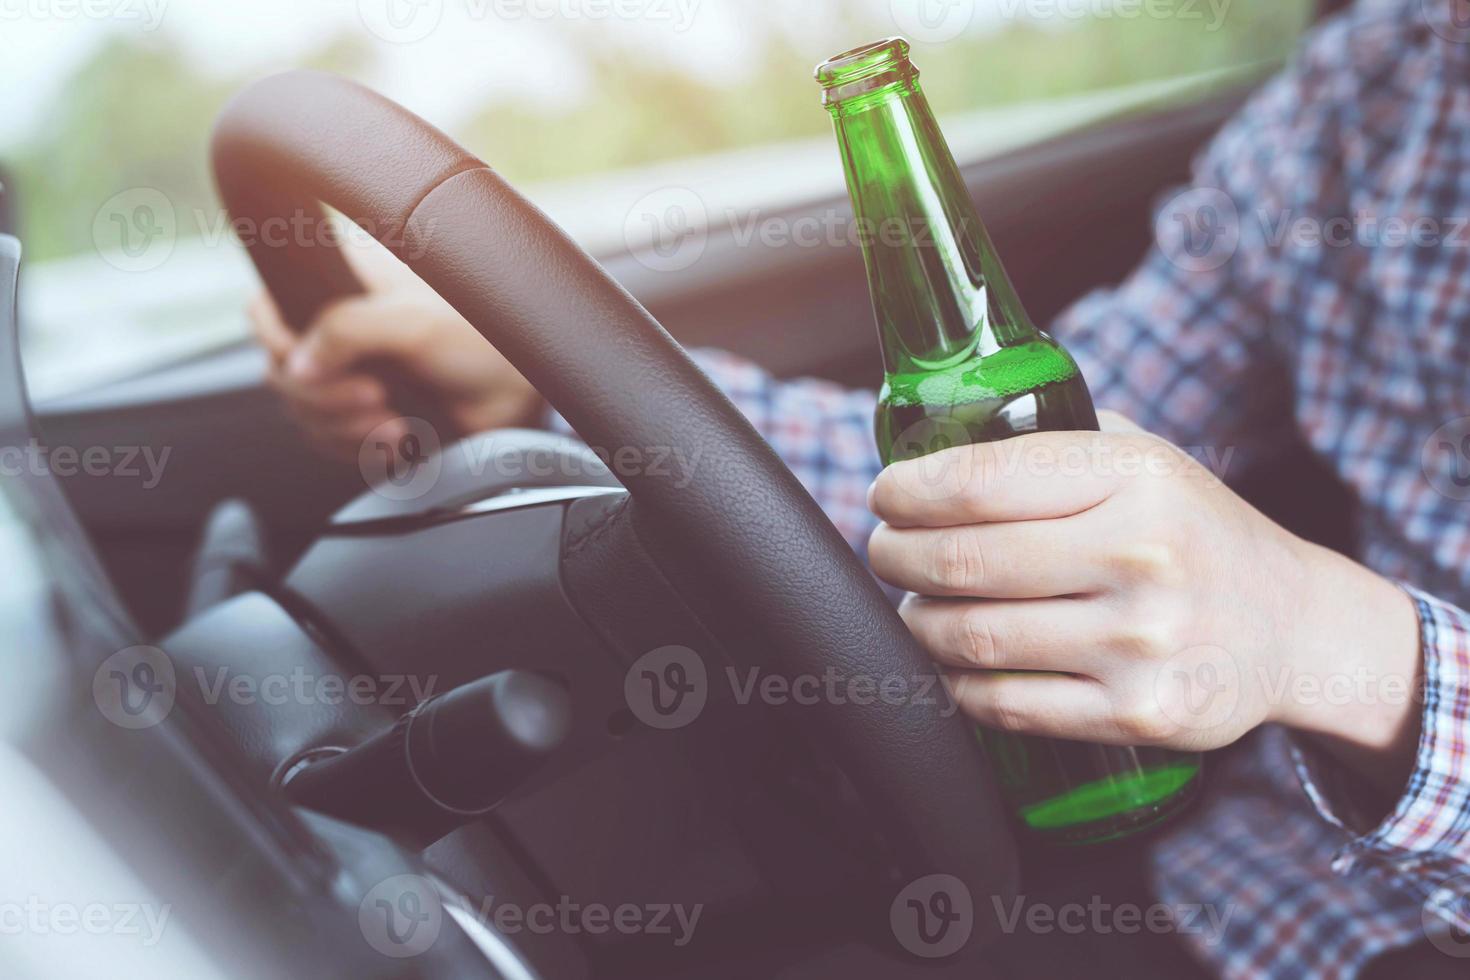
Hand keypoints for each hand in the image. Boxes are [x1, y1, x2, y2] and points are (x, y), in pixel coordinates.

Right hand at [250, 237, 542, 460]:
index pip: (267, 307)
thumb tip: (297, 365)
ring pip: (305, 412)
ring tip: (392, 425)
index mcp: (343, 284)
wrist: (527, 387)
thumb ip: (347, 329)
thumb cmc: (486, 336)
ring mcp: (354, 371)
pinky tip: (398, 442)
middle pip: (281, 370)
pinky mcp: (370, 412)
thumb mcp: (413, 321)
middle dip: (323, 397)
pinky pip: (333, 440)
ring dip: (343, 428)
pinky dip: (358, 448)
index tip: (310, 365)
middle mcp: (341, 326)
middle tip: (373, 399)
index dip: (277, 342)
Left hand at [867, 413, 1421, 789]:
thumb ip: (1054, 444)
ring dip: (919, 623)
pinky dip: (958, 685)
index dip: (909, 491)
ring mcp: (1142, 642)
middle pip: (963, 562)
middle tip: (886, 552)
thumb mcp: (1145, 459)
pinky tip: (953, 664)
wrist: (1294, 627)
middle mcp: (1141, 556)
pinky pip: (1008, 705)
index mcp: (1136, 477)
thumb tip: (937, 440)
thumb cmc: (1194, 532)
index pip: (981, 481)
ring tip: (915, 607)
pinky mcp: (1139, 715)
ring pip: (975, 637)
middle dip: (897, 556)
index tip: (884, 496)